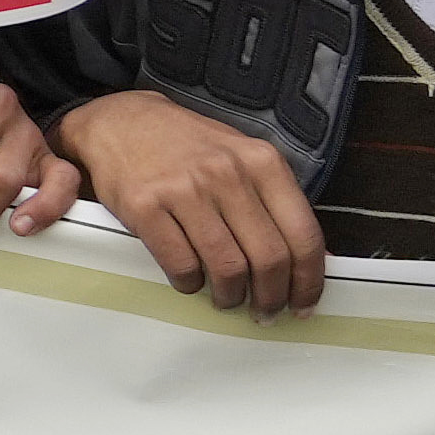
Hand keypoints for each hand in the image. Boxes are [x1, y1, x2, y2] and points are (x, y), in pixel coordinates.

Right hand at [51, 92, 325, 310]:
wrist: (122, 122)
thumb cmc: (190, 149)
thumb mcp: (243, 160)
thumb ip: (276, 205)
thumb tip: (313, 262)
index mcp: (261, 162)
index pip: (303, 234)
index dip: (308, 281)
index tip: (302, 305)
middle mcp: (227, 173)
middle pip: (269, 258)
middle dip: (271, 297)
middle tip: (264, 312)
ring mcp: (184, 188)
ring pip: (227, 268)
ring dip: (231, 296)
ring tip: (227, 299)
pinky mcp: (144, 205)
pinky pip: (181, 265)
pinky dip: (190, 284)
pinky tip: (190, 280)